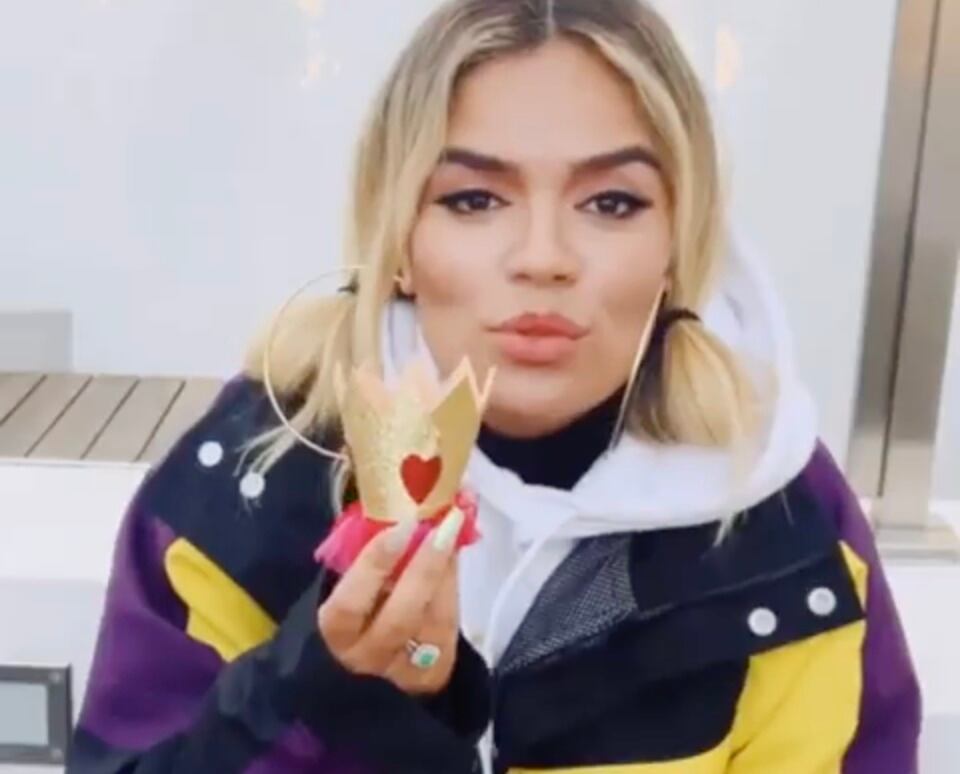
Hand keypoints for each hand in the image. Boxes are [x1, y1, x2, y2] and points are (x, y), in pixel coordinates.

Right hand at [317, 509, 462, 695]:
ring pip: (433, 624)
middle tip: (441, 526)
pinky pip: (449, 630)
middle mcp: (366, 659)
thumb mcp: (346, 587)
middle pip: (399, 618)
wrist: (369, 670)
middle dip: (424, 568)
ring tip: (452, 531)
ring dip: (445, 573)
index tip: (398, 528)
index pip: (349, 606)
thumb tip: (394, 512)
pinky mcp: (434, 676)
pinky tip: (453, 560)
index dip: (372, 567)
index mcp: (334, 634)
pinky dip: (453, 590)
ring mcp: (404, 672)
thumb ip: (361, 562)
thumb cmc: (353, 611)